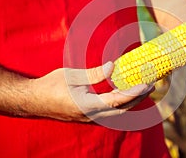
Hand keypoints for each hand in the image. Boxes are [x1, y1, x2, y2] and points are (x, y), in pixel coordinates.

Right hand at [30, 62, 149, 121]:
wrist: (33, 101)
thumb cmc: (50, 86)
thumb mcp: (72, 76)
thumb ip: (94, 73)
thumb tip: (114, 67)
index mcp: (87, 106)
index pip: (118, 101)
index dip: (134, 92)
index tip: (148, 83)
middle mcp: (91, 116)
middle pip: (122, 109)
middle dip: (139, 97)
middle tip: (152, 84)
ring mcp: (90, 119)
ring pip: (118, 113)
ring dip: (132, 101)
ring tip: (143, 88)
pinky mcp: (89, 117)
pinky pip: (111, 112)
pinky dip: (122, 103)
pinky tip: (125, 93)